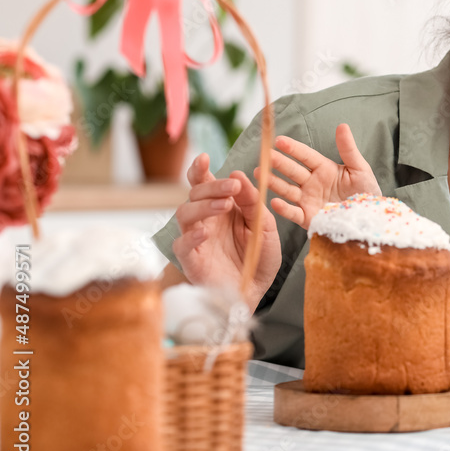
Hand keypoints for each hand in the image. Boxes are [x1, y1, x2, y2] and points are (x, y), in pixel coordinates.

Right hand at [172, 153, 282, 310]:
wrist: (255, 292)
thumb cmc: (258, 259)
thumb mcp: (265, 227)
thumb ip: (253, 203)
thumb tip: (239, 174)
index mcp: (221, 208)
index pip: (204, 183)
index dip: (200, 169)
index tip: (205, 157)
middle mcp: (204, 220)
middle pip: (195, 193)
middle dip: (212, 186)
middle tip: (232, 186)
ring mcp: (195, 239)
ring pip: (184, 213)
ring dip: (204, 205)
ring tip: (225, 205)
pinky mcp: (191, 260)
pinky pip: (182, 245)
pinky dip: (192, 236)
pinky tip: (206, 231)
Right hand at [256, 123, 380, 229]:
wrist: (371, 219)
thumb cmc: (366, 192)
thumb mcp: (360, 169)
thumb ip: (348, 149)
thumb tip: (342, 125)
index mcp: (323, 169)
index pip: (305, 156)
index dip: (293, 148)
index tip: (279, 140)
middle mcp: (312, 183)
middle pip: (292, 171)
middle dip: (278, 163)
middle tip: (265, 155)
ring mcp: (308, 201)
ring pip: (288, 190)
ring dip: (273, 182)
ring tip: (260, 174)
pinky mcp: (309, 218)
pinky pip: (294, 213)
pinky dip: (284, 209)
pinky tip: (274, 202)